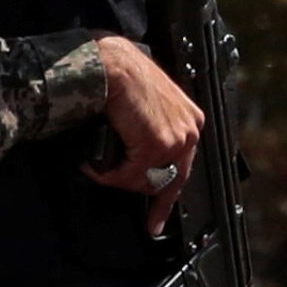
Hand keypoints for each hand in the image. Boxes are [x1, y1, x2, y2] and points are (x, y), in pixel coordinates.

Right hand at [80, 34, 207, 233]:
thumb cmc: (121, 76)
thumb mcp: (146, 107)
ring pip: (144, 181)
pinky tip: (97, 162)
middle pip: (164, 180)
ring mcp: (176, 139)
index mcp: (189, 120)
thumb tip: (135, 161)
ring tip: (99, 163)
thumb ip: (150, 132)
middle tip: (114, 183)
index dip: (166, 200)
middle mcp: (189, 130)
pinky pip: (129, 176)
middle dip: (136, 186)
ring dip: (118, 176)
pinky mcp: (158, 145)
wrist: (112, 64)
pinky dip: (108, 173)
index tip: (157, 221)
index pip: (182, 169)